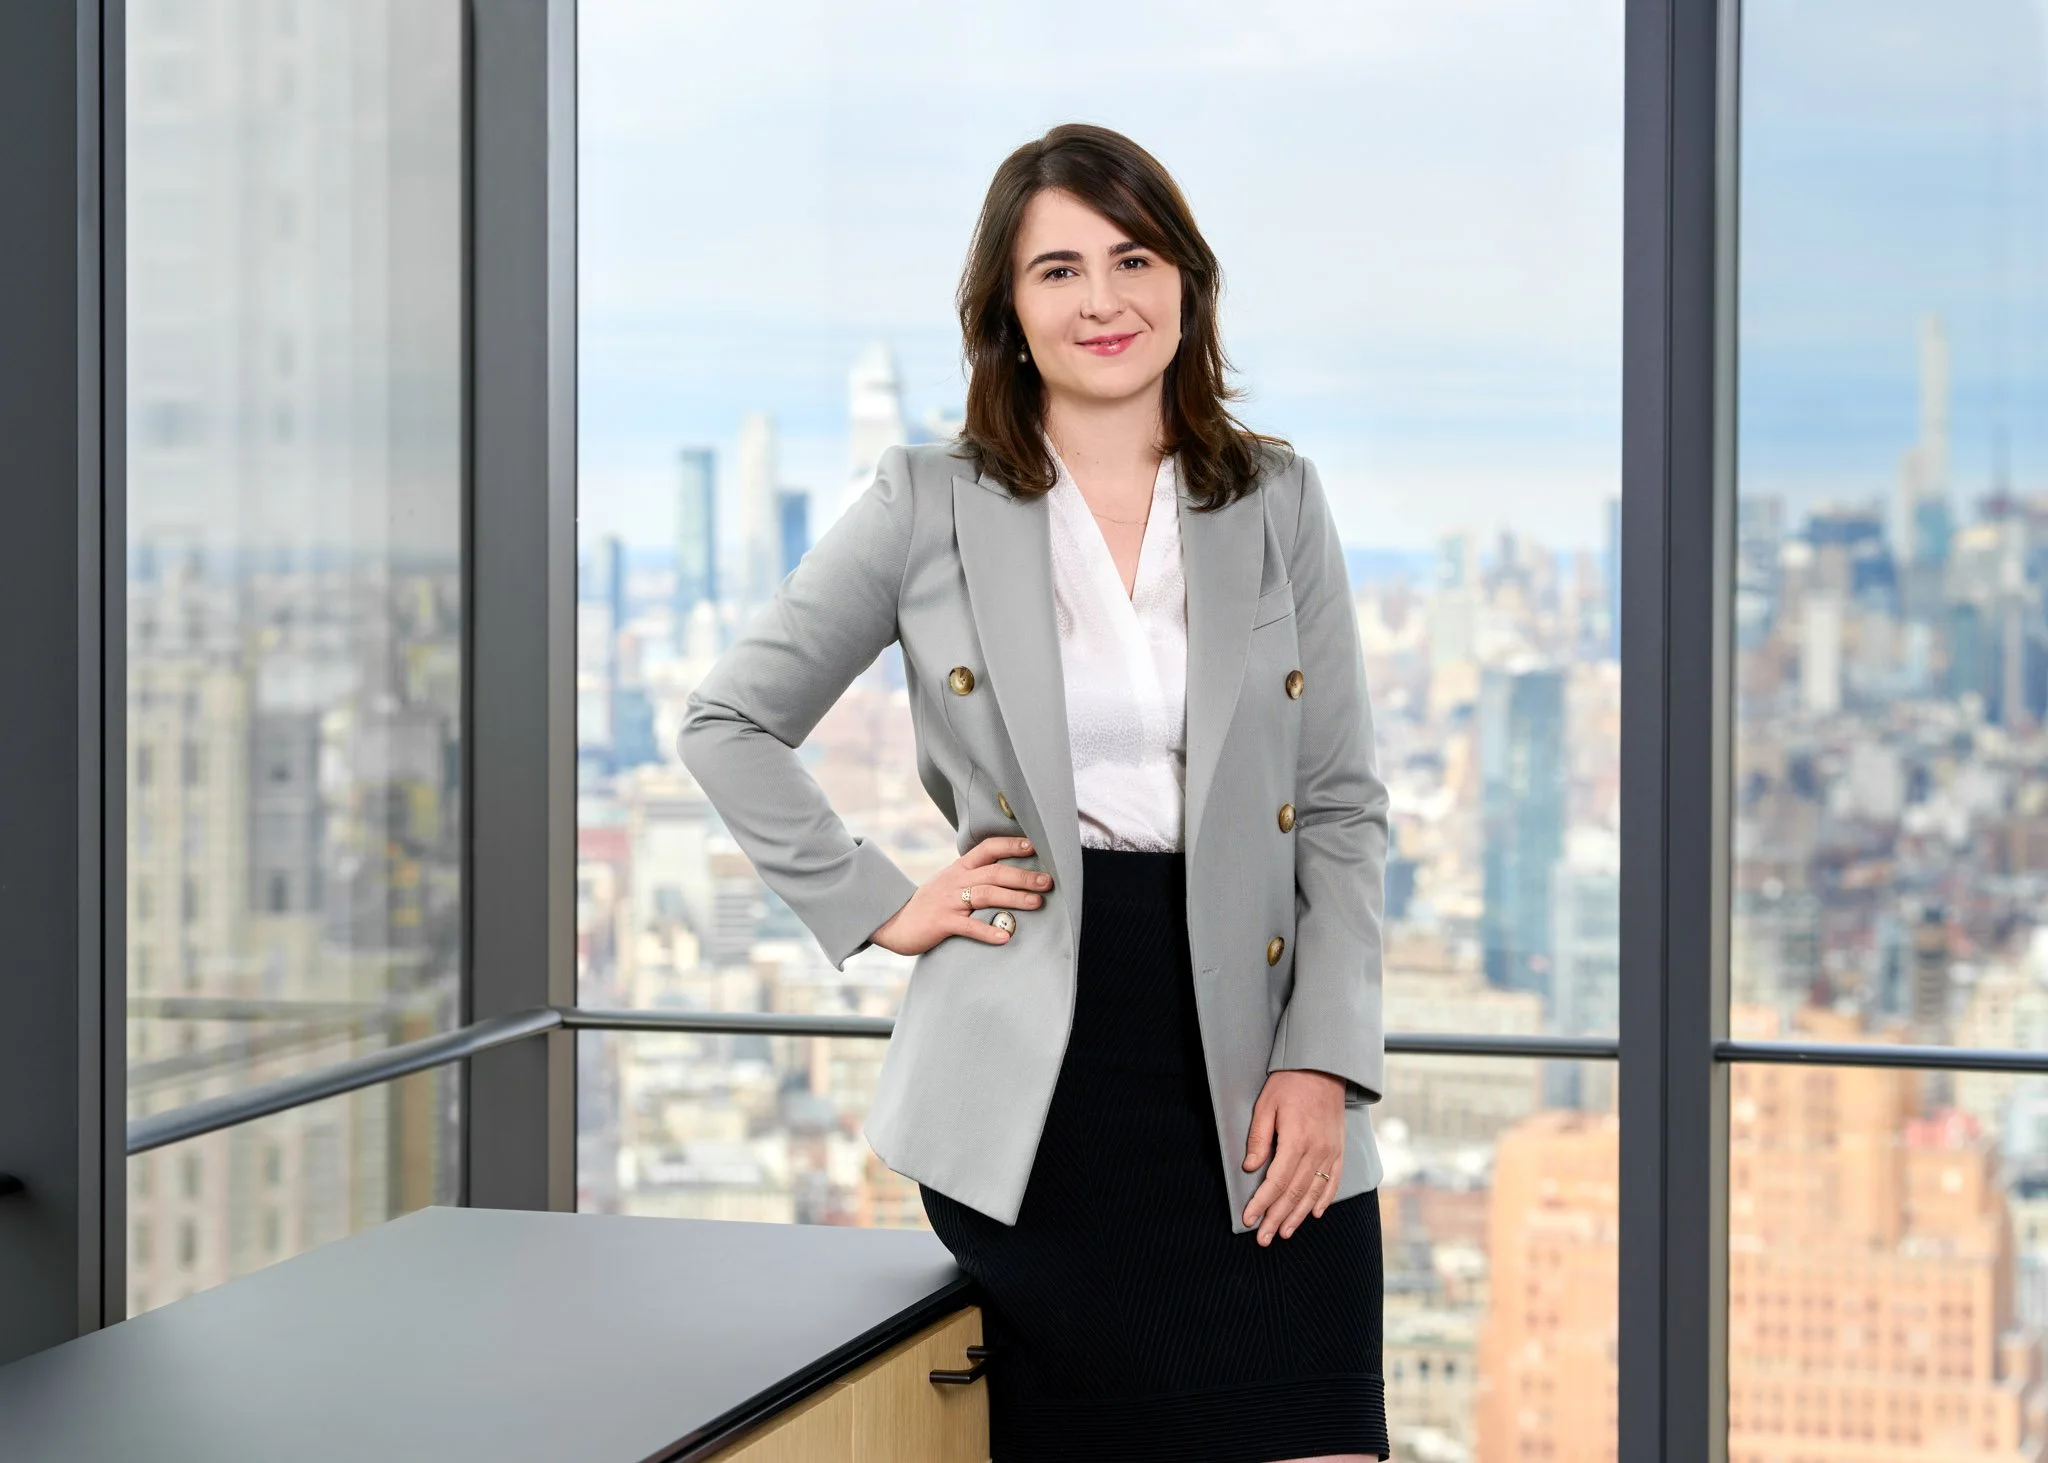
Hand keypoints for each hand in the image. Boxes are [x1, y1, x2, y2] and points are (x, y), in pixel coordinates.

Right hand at [868, 835, 1052, 955]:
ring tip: (1037, 903)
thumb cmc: (929, 904)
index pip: (988, 849)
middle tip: (1048, 881)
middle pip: (994, 872)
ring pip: (986, 895)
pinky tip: (1005, 936)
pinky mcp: (942, 923)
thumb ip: (975, 877)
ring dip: (1014, 898)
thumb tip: (1009, 876)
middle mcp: (956, 880)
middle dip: (1024, 876)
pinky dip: (987, 931)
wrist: (893, 921)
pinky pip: (968, 926)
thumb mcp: (950, 883)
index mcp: (959, 868)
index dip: (1011, 845)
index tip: (1034, 846)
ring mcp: (949, 901)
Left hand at [1241, 1068, 1346, 1244]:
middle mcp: (1317, 1151)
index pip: (1276, 1181)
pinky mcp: (1339, 1150)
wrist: (1324, 1068)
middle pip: (1294, 1193)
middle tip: (1263, 1238)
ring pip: (1313, 1193)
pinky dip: (1324, 1200)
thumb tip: (1250, 1168)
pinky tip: (1314, 1214)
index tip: (1249, 1219)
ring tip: (1284, 1232)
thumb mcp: (1266, 1105)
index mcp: (1296, 1140)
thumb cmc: (1290, 1083)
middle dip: (1277, 1218)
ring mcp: (1331, 1152)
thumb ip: (1258, 1138)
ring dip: (1298, 1216)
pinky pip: (1333, 1181)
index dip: (1262, 1203)